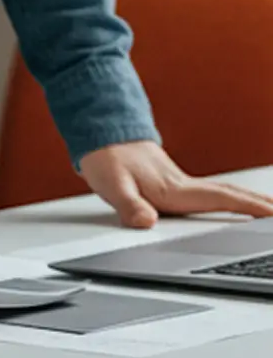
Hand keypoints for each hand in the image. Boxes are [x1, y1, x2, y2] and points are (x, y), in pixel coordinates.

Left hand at [80, 141, 272, 229]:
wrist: (101, 135)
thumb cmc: (107, 159)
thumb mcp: (112, 185)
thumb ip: (129, 205)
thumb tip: (146, 222)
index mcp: (175, 190)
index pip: (221, 200)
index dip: (248, 208)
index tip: (272, 214)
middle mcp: (183, 186)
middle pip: (230, 196)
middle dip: (259, 205)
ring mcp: (181, 184)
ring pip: (223, 194)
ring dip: (248, 202)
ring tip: (269, 212)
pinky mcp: (174, 184)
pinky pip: (210, 194)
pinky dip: (229, 200)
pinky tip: (230, 205)